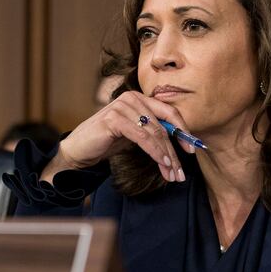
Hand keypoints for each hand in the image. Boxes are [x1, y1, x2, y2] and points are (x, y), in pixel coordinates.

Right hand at [43, 91, 196, 183]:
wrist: (78, 150)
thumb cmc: (106, 142)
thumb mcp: (135, 135)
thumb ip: (153, 132)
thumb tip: (181, 143)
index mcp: (139, 98)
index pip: (169, 112)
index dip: (183, 131)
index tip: (192, 150)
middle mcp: (131, 98)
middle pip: (163, 125)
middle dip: (175, 151)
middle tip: (181, 172)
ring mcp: (122, 106)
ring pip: (155, 133)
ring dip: (166, 156)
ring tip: (172, 173)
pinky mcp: (114, 118)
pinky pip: (142, 137)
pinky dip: (155, 151)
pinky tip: (162, 163)